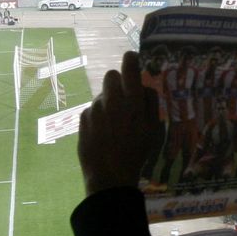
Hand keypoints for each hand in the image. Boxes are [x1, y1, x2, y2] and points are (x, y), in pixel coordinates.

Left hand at [78, 50, 161, 194]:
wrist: (109, 175)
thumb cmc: (136, 153)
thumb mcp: (153, 129)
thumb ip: (151, 103)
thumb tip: (144, 86)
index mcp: (131, 100)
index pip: (129, 66)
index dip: (132, 60)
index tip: (134, 61)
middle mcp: (111, 99)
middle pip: (111, 75)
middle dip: (118, 81)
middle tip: (125, 97)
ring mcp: (94, 108)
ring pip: (102, 94)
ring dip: (109, 101)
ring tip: (115, 122)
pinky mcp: (83, 118)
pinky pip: (93, 109)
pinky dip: (99, 115)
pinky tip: (104, 132)